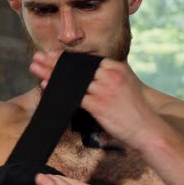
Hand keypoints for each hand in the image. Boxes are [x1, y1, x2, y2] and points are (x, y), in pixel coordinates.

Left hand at [29, 51, 159, 146]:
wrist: (148, 130)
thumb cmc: (136, 111)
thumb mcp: (126, 85)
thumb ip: (109, 76)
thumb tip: (89, 75)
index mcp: (116, 68)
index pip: (85, 59)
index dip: (66, 57)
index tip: (51, 54)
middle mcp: (109, 75)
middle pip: (75, 66)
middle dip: (53, 61)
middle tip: (37, 57)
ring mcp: (103, 89)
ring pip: (71, 78)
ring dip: (50, 73)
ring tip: (35, 68)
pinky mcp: (99, 104)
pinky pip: (73, 95)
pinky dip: (58, 90)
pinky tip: (46, 86)